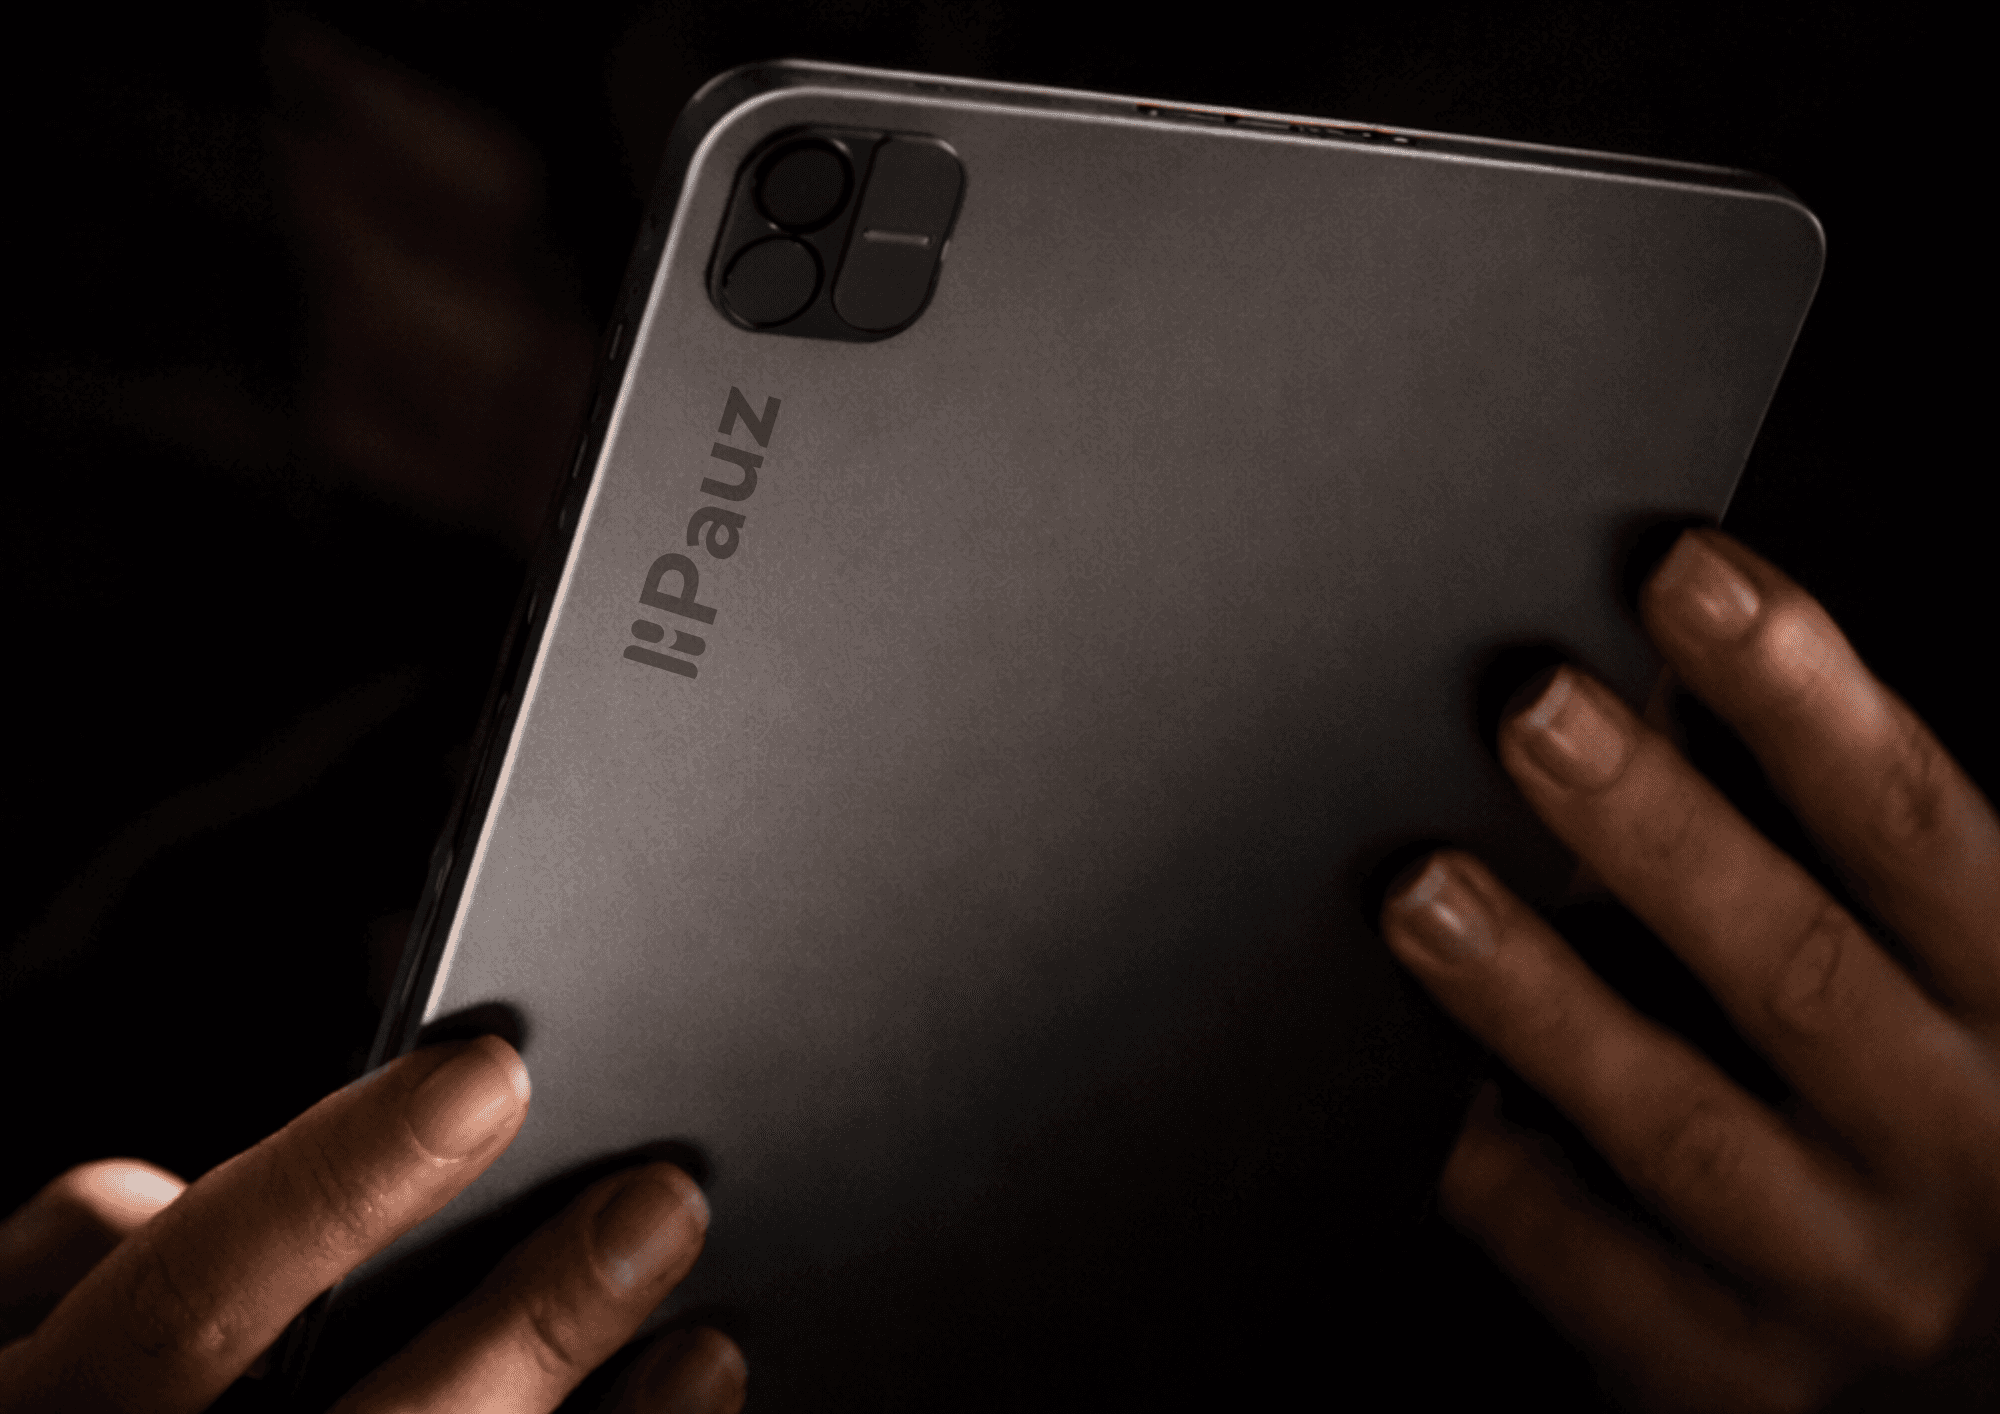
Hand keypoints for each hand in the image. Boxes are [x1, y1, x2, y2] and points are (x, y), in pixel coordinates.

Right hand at [0, 1037, 744, 1412]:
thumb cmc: (69, 1397)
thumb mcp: (26, 1322)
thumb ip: (121, 1255)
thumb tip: (213, 1190)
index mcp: (56, 1407)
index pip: (197, 1291)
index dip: (345, 1180)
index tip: (492, 1076)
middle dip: (536, 1320)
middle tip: (660, 1205)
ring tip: (700, 1349)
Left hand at [1381, 529, 1999, 1409]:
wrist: (1984, 1384)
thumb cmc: (1956, 1133)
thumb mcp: (1952, 986)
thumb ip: (1831, 850)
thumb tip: (1667, 684)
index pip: (1910, 828)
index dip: (1802, 692)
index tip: (1687, 577)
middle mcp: (1955, 1153)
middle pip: (1792, 964)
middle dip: (1656, 826)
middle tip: (1533, 710)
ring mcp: (1847, 1281)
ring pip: (1672, 1123)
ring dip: (1536, 999)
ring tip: (1422, 895)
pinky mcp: (1732, 1378)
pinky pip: (1587, 1266)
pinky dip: (1506, 1174)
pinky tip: (1441, 1100)